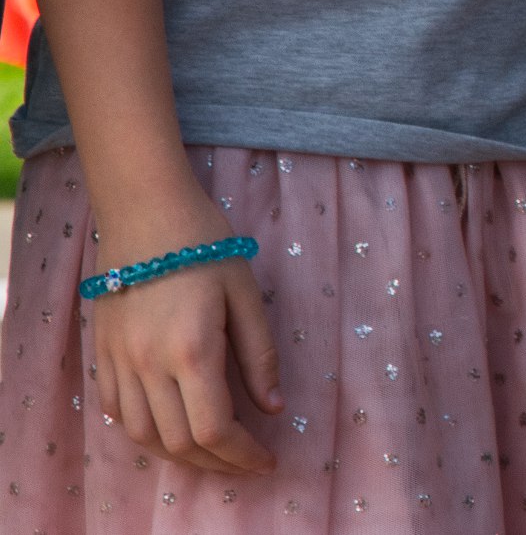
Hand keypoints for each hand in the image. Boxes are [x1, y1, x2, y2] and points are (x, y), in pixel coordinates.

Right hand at [91, 197, 283, 475]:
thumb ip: (260, 356)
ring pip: (143, 435)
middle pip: (179, 441)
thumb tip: (274, 408)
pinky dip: (145, 433)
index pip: (215, 428)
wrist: (148, 213)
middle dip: (217, 461)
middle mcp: (149, 364)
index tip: (267, 459)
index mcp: (192, 350)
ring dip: (179, 454)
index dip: (242, 454)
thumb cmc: (207, 246)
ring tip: (213, 452)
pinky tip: (170, 429)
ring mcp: (120, 361)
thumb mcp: (247, 296)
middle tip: (247, 461)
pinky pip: (116, 412)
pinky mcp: (102, 354)